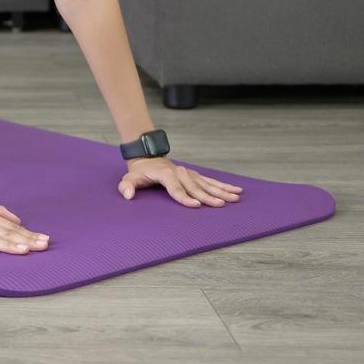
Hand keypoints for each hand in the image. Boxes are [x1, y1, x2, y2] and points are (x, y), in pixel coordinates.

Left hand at [118, 157, 242, 207]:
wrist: (148, 158)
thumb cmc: (139, 172)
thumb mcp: (129, 178)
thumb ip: (126, 186)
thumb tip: (128, 196)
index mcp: (165, 174)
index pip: (175, 187)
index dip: (184, 196)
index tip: (195, 205)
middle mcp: (180, 173)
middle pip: (195, 186)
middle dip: (208, 196)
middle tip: (220, 205)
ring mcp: (189, 174)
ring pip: (207, 183)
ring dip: (221, 191)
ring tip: (235, 198)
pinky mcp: (195, 176)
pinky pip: (211, 181)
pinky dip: (224, 186)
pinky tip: (236, 191)